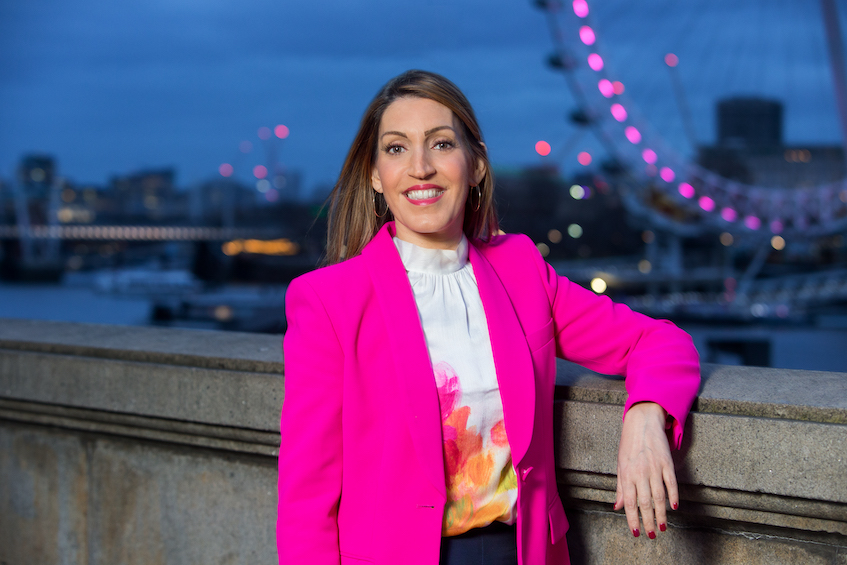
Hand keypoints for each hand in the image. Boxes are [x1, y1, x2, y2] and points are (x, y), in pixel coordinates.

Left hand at [614, 401, 677, 538]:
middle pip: (645, 502)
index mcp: (626, 473)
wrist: (642, 422)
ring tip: (662, 527)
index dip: (632, 519)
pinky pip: (671, 483)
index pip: (629, 502)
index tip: (636, 532)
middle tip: (651, 535)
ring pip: (659, 496)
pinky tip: (674, 507)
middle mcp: (640, 472)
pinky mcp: (667, 462)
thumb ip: (620, 487)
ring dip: (661, 514)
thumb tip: (616, 507)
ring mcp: (654, 467)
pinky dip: (673, 496)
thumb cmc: (629, 444)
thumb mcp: (620, 464)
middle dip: (648, 521)